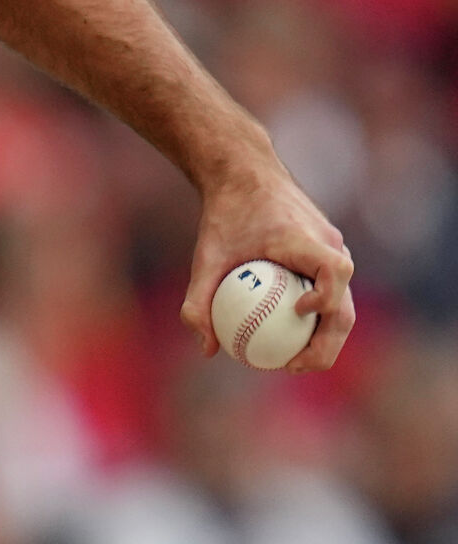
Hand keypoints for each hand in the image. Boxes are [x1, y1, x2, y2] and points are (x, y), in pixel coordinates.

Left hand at [180, 157, 353, 372]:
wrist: (245, 176)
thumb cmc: (225, 215)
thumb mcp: (204, 256)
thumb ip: (198, 300)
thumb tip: (207, 349)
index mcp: (304, 238)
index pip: (333, 268)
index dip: (326, 296)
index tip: (299, 314)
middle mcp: (328, 244)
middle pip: (345, 301)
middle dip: (328, 342)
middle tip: (294, 367)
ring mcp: (333, 250)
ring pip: (342, 302)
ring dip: (324, 336)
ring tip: (291, 363)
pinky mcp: (328, 256)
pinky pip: (329, 293)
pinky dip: (315, 318)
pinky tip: (286, 341)